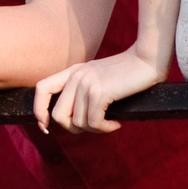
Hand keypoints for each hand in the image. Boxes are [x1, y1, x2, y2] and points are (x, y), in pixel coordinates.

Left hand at [31, 46, 168, 133]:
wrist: (147, 59)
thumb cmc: (128, 73)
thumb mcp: (98, 78)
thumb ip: (84, 90)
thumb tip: (74, 120)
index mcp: (72, 72)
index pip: (41, 89)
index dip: (39, 110)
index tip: (46, 127)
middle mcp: (76, 77)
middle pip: (58, 115)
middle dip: (75, 128)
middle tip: (94, 126)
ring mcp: (86, 83)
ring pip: (78, 122)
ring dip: (95, 129)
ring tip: (109, 122)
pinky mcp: (99, 92)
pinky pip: (94, 122)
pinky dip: (105, 128)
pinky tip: (116, 123)